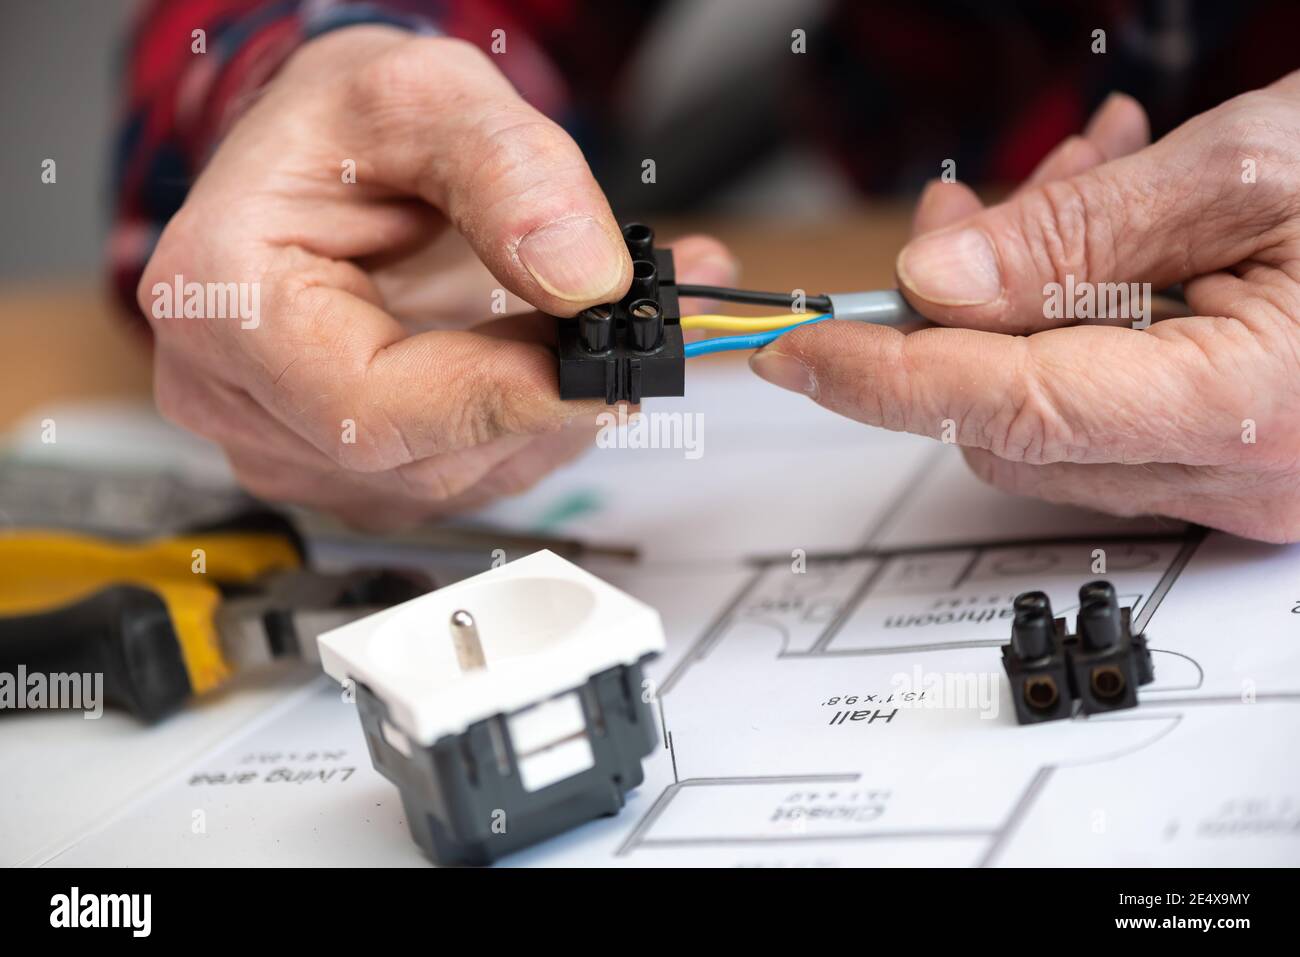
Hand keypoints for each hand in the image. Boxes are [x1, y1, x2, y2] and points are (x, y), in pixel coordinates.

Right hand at [139, 26, 733, 528]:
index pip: (370, 408)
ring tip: (601, 323)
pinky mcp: (346, 469)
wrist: (324, 160)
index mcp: (226, 297)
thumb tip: (584, 281)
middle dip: (546, 397)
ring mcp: (291, 446)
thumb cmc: (347, 127)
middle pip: (425, 456)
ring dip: (552, 411)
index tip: (601, 366)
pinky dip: (534, 422)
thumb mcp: (433, 94)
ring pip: (460, 477)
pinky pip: (466, 474)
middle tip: (635, 328)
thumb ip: (511, 173)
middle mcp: (241, 396)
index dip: (499, 399)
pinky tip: (560, 356)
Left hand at [751, 75, 1299, 541]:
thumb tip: (938, 282)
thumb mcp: (1250, 170)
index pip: (1001, 407)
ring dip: (1019, 307)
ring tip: (1075, 193)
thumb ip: (1079, 237)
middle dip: (958, 312)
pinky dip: (1072, 331)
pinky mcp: (1231, 462)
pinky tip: (1110, 243)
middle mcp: (1239, 475)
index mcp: (1249, 406)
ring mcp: (1237, 482)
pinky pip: (1098, 416)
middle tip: (964, 208)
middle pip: (1005, 421)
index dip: (881, 374)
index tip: (798, 348)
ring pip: (1043, 418)